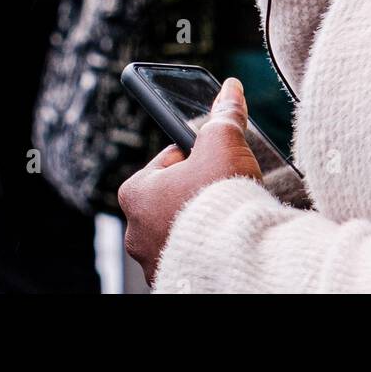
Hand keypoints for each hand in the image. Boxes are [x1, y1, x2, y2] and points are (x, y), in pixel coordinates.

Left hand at [117, 78, 262, 285]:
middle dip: (199, 189)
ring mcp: (152, 261)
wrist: (235, 259)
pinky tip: (225, 240)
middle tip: (225, 187)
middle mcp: (135, 231)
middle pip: (173, 194)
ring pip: (181, 227)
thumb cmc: (220, 199)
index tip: (215, 158)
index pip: (168, 159)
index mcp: (136, 193)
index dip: (197, 155)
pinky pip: (190, 254)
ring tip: (228, 215)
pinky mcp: (173, 281)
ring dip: (202, 219)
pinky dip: (206, 247)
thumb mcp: (224, 143)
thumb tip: (229, 89)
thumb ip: (224, 116)